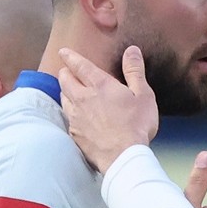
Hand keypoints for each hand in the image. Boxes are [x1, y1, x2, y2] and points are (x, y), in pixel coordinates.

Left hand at [57, 45, 158, 172]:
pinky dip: (69, 113)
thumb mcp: (143, 94)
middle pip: (65, 80)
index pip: (79, 65)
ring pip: (63, 98)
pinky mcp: (75, 134)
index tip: (64, 52)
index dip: (70, 57)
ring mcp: (76, 117)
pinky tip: (74, 115)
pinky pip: (67, 118)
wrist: (122, 156)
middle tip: (66, 70)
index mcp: (100, 85)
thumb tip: (132, 50)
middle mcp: (83, 98)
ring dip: (64, 91)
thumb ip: (135, 71)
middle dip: (64, 72)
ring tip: (68, 90)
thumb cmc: (136, 125)